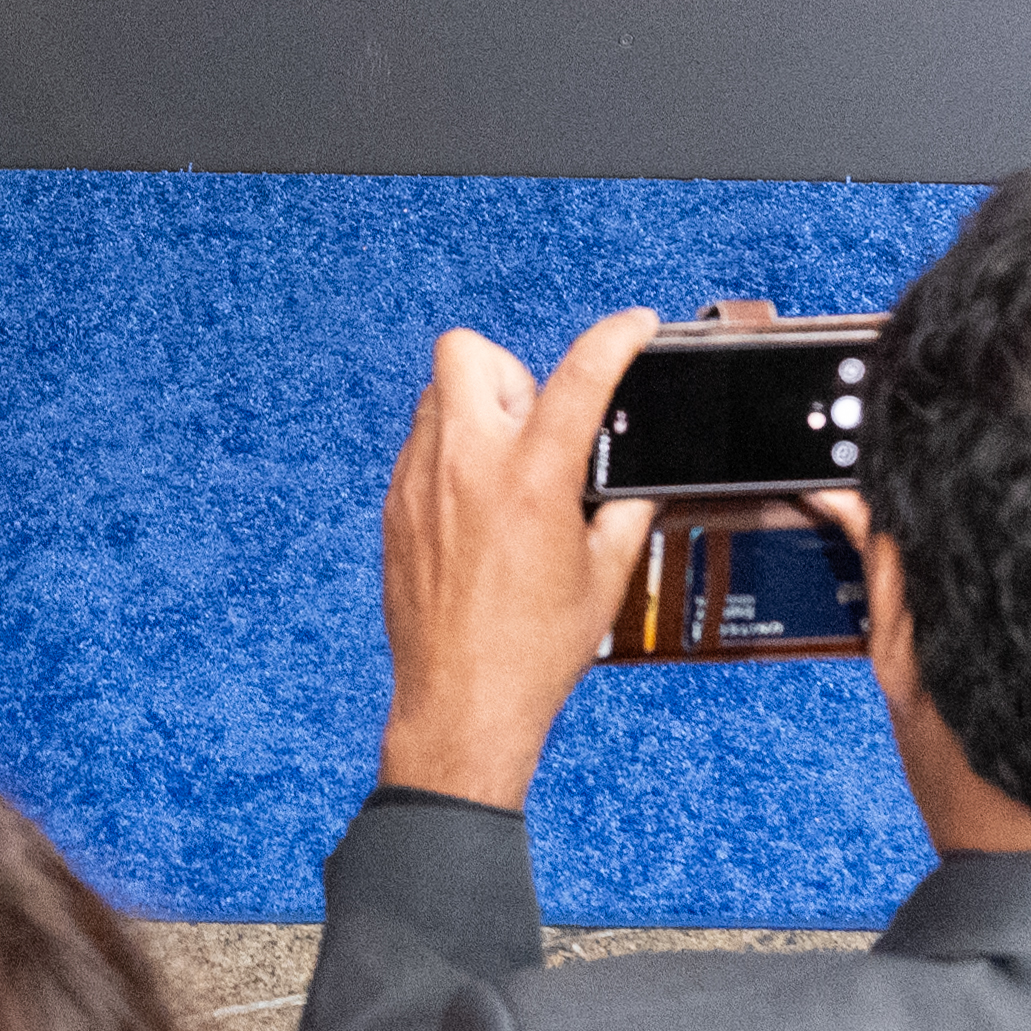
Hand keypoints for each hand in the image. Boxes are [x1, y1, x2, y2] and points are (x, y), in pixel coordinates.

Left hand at [381, 315, 663, 810]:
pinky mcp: (395, 509)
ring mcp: (421, 484)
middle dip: (511, 370)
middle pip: (469, 351)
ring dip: (478, 411)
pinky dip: (451, 455)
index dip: (615, 337)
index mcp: (533, 478)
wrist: (463, 703)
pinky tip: (479, 507)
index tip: (632, 327)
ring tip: (509, 469)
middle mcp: (468, 466)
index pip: (580, 376)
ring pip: (438, 396)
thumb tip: (635, 480)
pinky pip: (419, 447)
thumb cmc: (532, 650)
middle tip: (538, 422)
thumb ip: (624, 511)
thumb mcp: (605, 575)